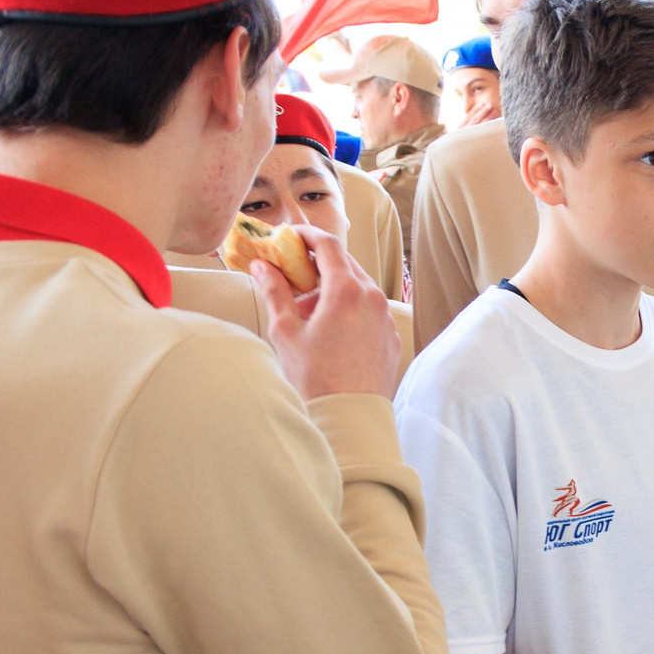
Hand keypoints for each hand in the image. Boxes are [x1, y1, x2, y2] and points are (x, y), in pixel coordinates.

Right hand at [249, 225, 401, 400]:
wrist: (350, 418)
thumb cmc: (316, 378)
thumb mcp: (286, 332)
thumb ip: (275, 292)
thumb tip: (262, 266)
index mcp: (347, 290)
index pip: (328, 244)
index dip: (306, 235)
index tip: (290, 236)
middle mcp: (373, 298)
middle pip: (345, 264)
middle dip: (317, 264)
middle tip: (293, 273)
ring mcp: (386, 318)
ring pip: (358, 287)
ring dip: (332, 288)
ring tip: (307, 311)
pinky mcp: (390, 337)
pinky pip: (370, 310)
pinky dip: (349, 308)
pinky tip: (329, 329)